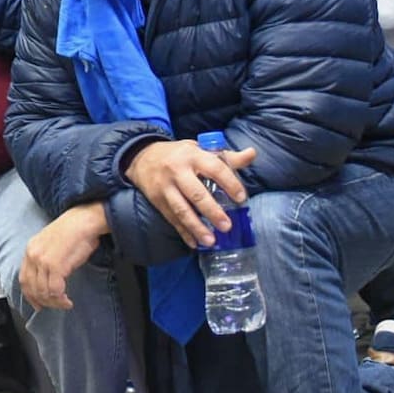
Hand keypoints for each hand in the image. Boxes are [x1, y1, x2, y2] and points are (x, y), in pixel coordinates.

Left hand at [19, 202, 108, 309]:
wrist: (84, 221)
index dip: (30, 295)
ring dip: (54, 302)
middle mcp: (33, 255)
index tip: (37, 304)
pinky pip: (55, 290)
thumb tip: (47, 281)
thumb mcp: (51, 245)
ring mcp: (43, 261)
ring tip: (64, 303)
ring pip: (43, 291)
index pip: (24, 279)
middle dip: (44, 301)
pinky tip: (67, 300)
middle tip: (55, 306)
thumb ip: (44, 261)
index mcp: (30, 250)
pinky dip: (61, 299)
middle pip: (32, 288)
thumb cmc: (73, 232)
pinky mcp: (55, 265)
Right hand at [123, 140, 256, 248]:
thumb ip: (226, 156)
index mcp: (192, 156)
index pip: (214, 168)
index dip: (229, 183)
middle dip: (212, 211)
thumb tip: (252, 153)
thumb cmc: (178, 154)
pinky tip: (194, 243)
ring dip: (196, 227)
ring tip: (211, 241)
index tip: (241, 198)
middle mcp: (177, 171)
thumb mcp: (199, 149)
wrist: (141, 157)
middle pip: (196, 193)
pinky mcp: (157, 200)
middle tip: (227, 226)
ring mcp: (165, 187)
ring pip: (182, 209)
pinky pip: (171, 218)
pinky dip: (183, 232)